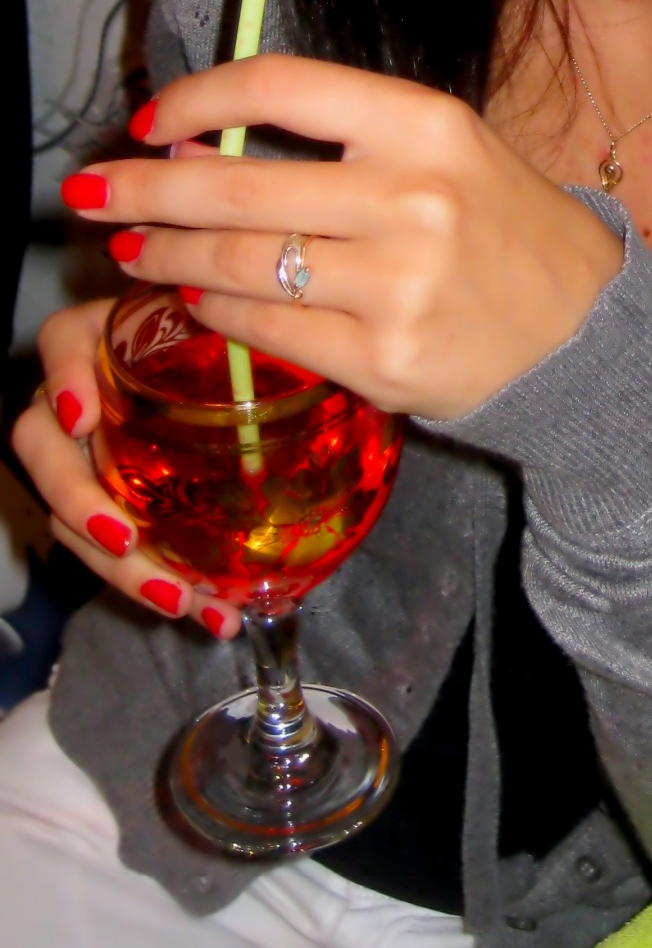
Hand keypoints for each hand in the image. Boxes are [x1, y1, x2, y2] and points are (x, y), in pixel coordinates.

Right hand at [11, 298, 240, 639]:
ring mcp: (92, 453)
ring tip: (181, 600)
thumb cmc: (248, 342)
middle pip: (41, 444)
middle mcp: (85, 395)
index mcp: (111, 340)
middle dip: (77, 500)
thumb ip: (258, 336)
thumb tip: (315, 357)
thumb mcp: (247, 334)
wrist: (255, 383)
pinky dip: (158, 585)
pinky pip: (113, 550)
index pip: (61, 339)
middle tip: (123, 540)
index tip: (82, 419)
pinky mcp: (115, 504)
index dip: (61, 375)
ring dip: (122, 568)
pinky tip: (211, 614)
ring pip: (72, 515)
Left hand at [62, 57, 624, 420]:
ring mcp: (397, 284)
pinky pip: (268, 330)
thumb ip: (336, 139)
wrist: (581, 330)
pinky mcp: (385, 359)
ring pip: (238, 265)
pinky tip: (194, 299)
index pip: (282, 87)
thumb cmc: (498, 224)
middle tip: (88, 192)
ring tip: (131, 248)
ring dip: (165, 255)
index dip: (196, 98)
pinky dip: (215, 312)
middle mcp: (411, 197)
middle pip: (237, 187)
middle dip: (143, 188)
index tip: (149, 120)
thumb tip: (196, 141)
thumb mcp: (440, 150)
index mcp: (424, 123)